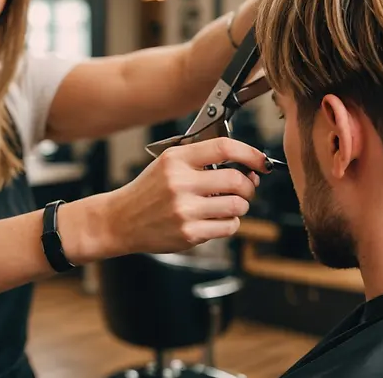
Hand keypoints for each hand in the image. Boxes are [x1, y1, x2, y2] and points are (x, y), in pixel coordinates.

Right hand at [106, 138, 269, 254]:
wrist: (121, 220)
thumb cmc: (150, 191)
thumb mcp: (169, 164)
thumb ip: (203, 161)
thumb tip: (248, 169)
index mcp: (176, 160)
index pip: (223, 148)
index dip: (250, 153)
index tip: (261, 161)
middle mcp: (180, 183)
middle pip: (236, 180)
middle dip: (249, 186)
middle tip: (245, 188)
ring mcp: (184, 210)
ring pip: (237, 206)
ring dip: (239, 206)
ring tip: (227, 205)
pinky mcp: (189, 233)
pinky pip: (228, 227)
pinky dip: (229, 223)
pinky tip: (215, 220)